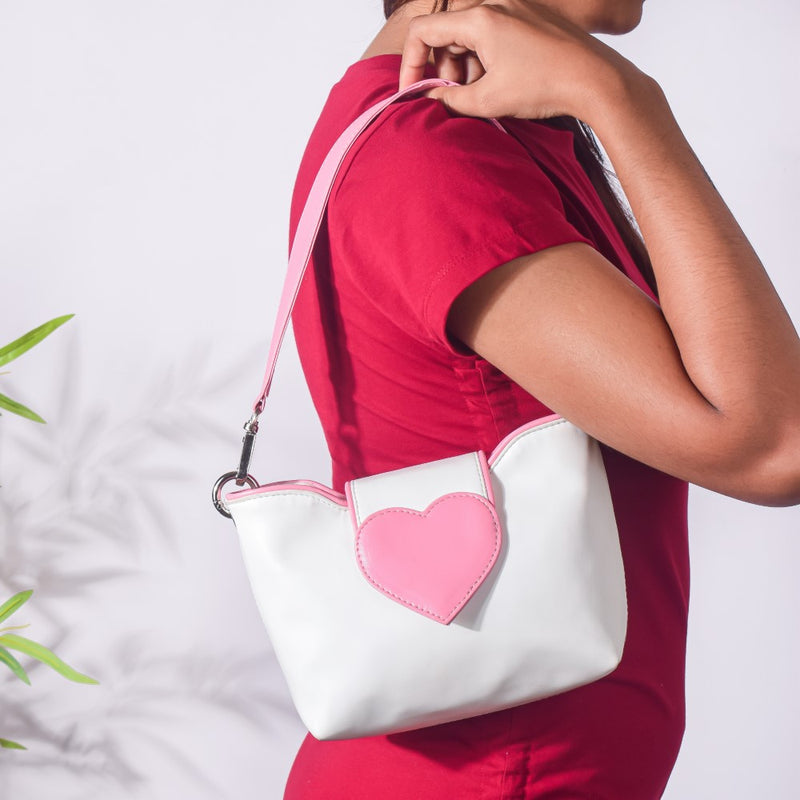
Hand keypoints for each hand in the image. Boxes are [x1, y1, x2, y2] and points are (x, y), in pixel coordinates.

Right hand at [399, 0, 642, 123]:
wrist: (595, 79)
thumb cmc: (545, 85)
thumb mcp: (488, 100)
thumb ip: (450, 100)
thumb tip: (429, 100)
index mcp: (479, 19)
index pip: (423, 31)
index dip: (410, 63)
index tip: (413, 89)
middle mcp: (495, 4)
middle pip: (447, 32)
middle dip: (441, 68)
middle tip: (452, 97)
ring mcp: (515, 8)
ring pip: (469, 34)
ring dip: (464, 65)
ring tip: (479, 93)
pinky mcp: (529, 18)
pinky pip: (493, 33)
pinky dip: (485, 58)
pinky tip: (498, 83)